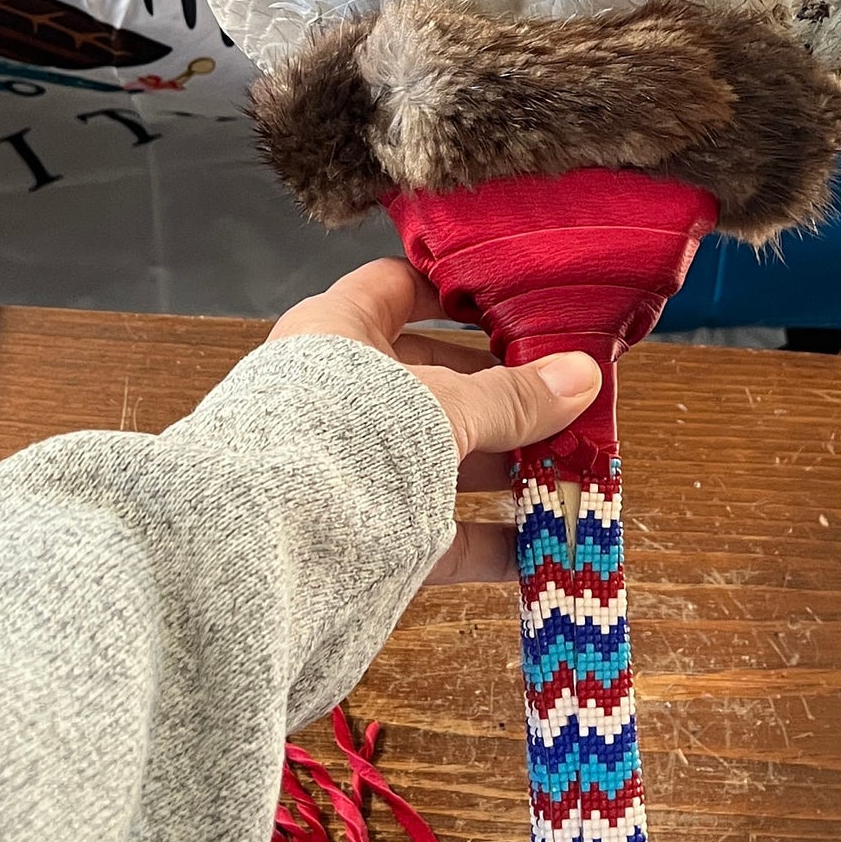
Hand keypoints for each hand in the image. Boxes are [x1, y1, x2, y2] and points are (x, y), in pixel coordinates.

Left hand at [269, 258, 599, 583]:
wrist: (259, 551)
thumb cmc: (335, 442)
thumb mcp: (439, 406)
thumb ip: (510, 397)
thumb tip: (581, 375)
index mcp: (337, 333)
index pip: (397, 289)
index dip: (455, 291)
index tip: (520, 304)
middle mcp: (339, 396)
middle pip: (434, 382)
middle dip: (504, 397)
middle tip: (570, 402)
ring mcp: (349, 469)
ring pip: (440, 460)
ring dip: (505, 470)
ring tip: (573, 473)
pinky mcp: (361, 538)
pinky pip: (436, 534)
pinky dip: (487, 543)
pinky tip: (540, 552)